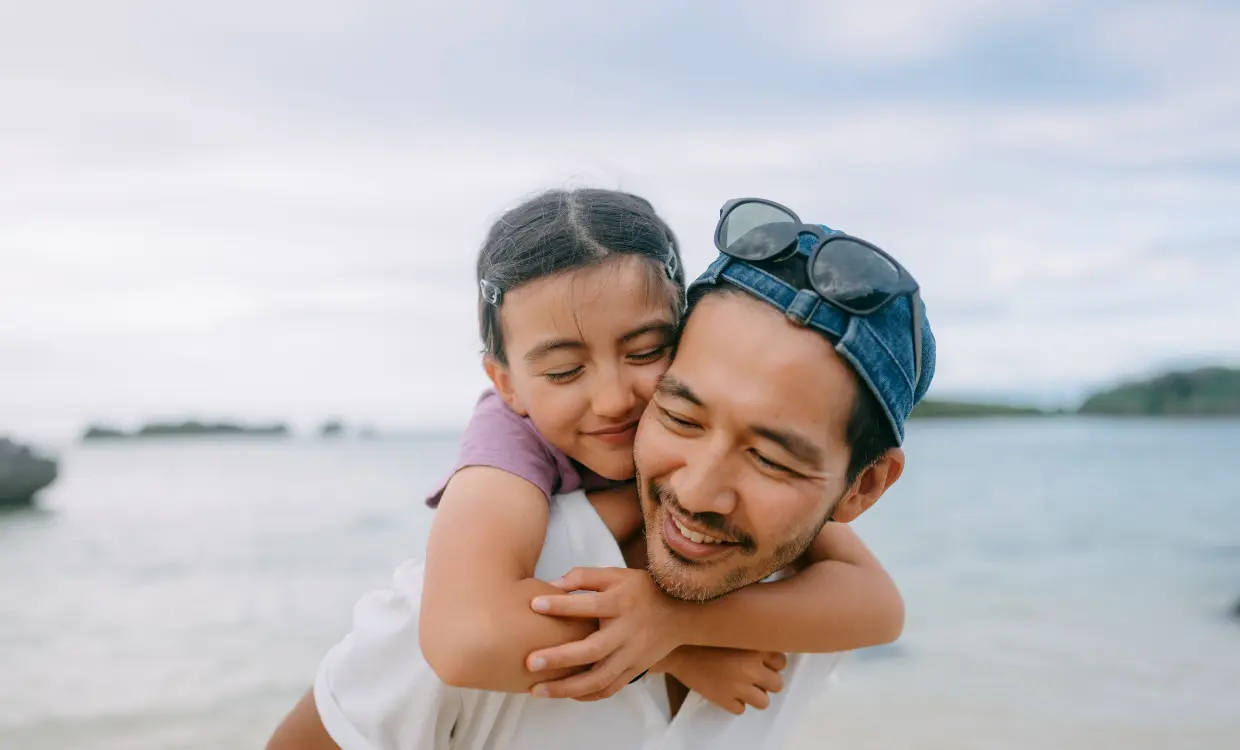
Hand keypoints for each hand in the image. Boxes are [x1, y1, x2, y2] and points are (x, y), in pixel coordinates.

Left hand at [526, 566, 684, 699]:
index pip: (589, 605)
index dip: (562, 605)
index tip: (534, 605)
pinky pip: (609, 689)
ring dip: (566, 688)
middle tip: (529, 662)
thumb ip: (584, 577)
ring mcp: (632, 655)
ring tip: (536, 690)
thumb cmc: (640, 590)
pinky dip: (586, 695)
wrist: (680, 613)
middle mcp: (626, 632)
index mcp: (621, 603)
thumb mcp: (616, 574)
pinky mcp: (634, 670)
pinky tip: (563, 694)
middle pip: (592, 650)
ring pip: (599, 679)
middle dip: (560, 658)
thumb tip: (551, 586)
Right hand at [663, 646, 786, 714]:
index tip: (760, 661)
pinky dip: (734, 702)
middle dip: (766, 681)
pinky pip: (740, 709)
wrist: (677, 650)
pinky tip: (725, 690)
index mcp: (755, 647)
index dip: (771, 663)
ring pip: (763, 702)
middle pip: (777, 684)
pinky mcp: (724, 700)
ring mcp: (738, 687)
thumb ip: (753, 641)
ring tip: (740, 685)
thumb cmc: (705, 638)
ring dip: (754, 695)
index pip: (781, 662)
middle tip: (751, 674)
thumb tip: (770, 652)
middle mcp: (750, 668)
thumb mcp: (733, 632)